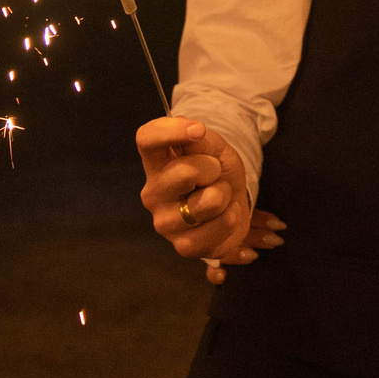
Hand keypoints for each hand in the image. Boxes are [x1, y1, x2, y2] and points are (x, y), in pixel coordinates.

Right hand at [135, 116, 267, 283]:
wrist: (232, 205)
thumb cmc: (217, 173)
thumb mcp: (215, 148)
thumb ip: (202, 140)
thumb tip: (194, 132)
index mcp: (156, 162)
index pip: (146, 139)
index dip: (170, 131)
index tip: (198, 130)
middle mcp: (152, 193)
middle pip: (185, 171)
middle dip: (213, 168)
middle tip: (213, 175)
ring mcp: (164, 222)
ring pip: (208, 201)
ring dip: (225, 194)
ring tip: (219, 197)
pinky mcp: (183, 247)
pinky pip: (219, 226)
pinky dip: (231, 217)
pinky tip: (224, 216)